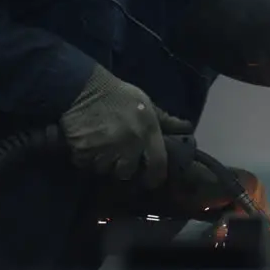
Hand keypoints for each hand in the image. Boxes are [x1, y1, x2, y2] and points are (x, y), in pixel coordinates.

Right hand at [60, 65, 179, 188]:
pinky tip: (87, 146)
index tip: (151, 181)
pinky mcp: (83, 151)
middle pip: (126, 172)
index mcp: (147, 132)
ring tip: (102, 151)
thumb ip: (165, 120)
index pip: (157, 164)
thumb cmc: (119, 95)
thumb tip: (186, 128)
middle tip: (119, 158)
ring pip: (105, 169)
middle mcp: (128, 145)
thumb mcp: (146, 104)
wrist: (84, 88)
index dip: (155, 177)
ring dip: (104, 163)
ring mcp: (105, 150)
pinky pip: (86, 164)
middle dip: (123, 167)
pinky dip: (86, 159)